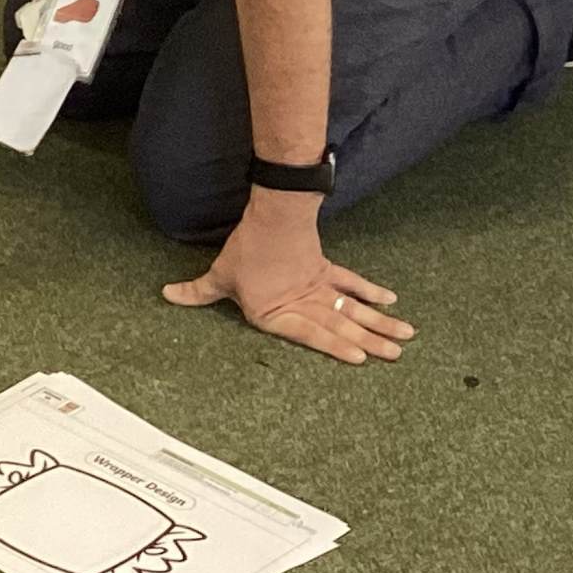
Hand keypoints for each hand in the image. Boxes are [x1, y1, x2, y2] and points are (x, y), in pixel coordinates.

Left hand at [163, 189, 415, 363]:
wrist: (272, 215)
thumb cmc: (246, 249)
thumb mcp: (220, 274)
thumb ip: (199, 292)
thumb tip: (168, 295)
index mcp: (278, 313)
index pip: (310, 334)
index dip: (336, 346)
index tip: (361, 357)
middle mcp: (304, 302)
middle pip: (341, 324)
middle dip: (371, 340)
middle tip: (397, 355)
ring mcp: (318, 285)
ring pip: (352, 307)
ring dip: (379, 322)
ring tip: (405, 336)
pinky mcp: (325, 268)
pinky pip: (351, 282)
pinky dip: (370, 291)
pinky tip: (391, 301)